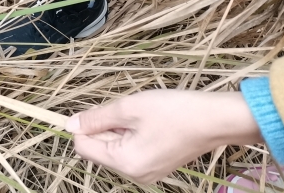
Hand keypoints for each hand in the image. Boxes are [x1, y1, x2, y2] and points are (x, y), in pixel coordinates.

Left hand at [67, 90, 261, 183]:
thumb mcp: (127, 109)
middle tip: (128, 113)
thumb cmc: (172, 112)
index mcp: (125, 163)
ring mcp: (147, 174)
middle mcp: (134, 175)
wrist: (214, 120)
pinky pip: (130, 151)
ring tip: (141, 118)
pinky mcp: (157, 167)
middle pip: (98, 149)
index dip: (85, 126)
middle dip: (105, 127)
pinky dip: (132, 135)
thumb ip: (96, 118)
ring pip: (114, 148)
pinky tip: (149, 124)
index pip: (83, 147)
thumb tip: (69, 125)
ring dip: (119, 130)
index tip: (102, 111)